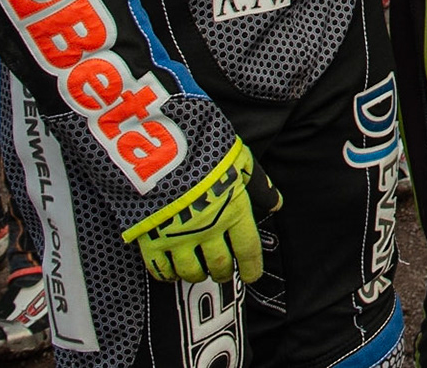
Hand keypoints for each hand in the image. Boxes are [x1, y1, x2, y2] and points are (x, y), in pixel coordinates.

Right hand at [129, 142, 274, 284]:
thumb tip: (276, 202)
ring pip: (191, 271)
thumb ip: (258, 185)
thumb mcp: (239, 161)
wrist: (158, 149)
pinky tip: (170, 272)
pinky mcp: (150, 239)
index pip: (248, 249)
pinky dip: (167, 275)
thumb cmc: (203, 151)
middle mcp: (208, 230)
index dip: (252, 267)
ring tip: (198, 272)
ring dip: (197, 274)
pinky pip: (160, 269)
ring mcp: (178, 238)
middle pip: (219, 264)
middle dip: (222, 272)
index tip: (252, 276)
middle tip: (222, 273)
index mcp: (233, 211)